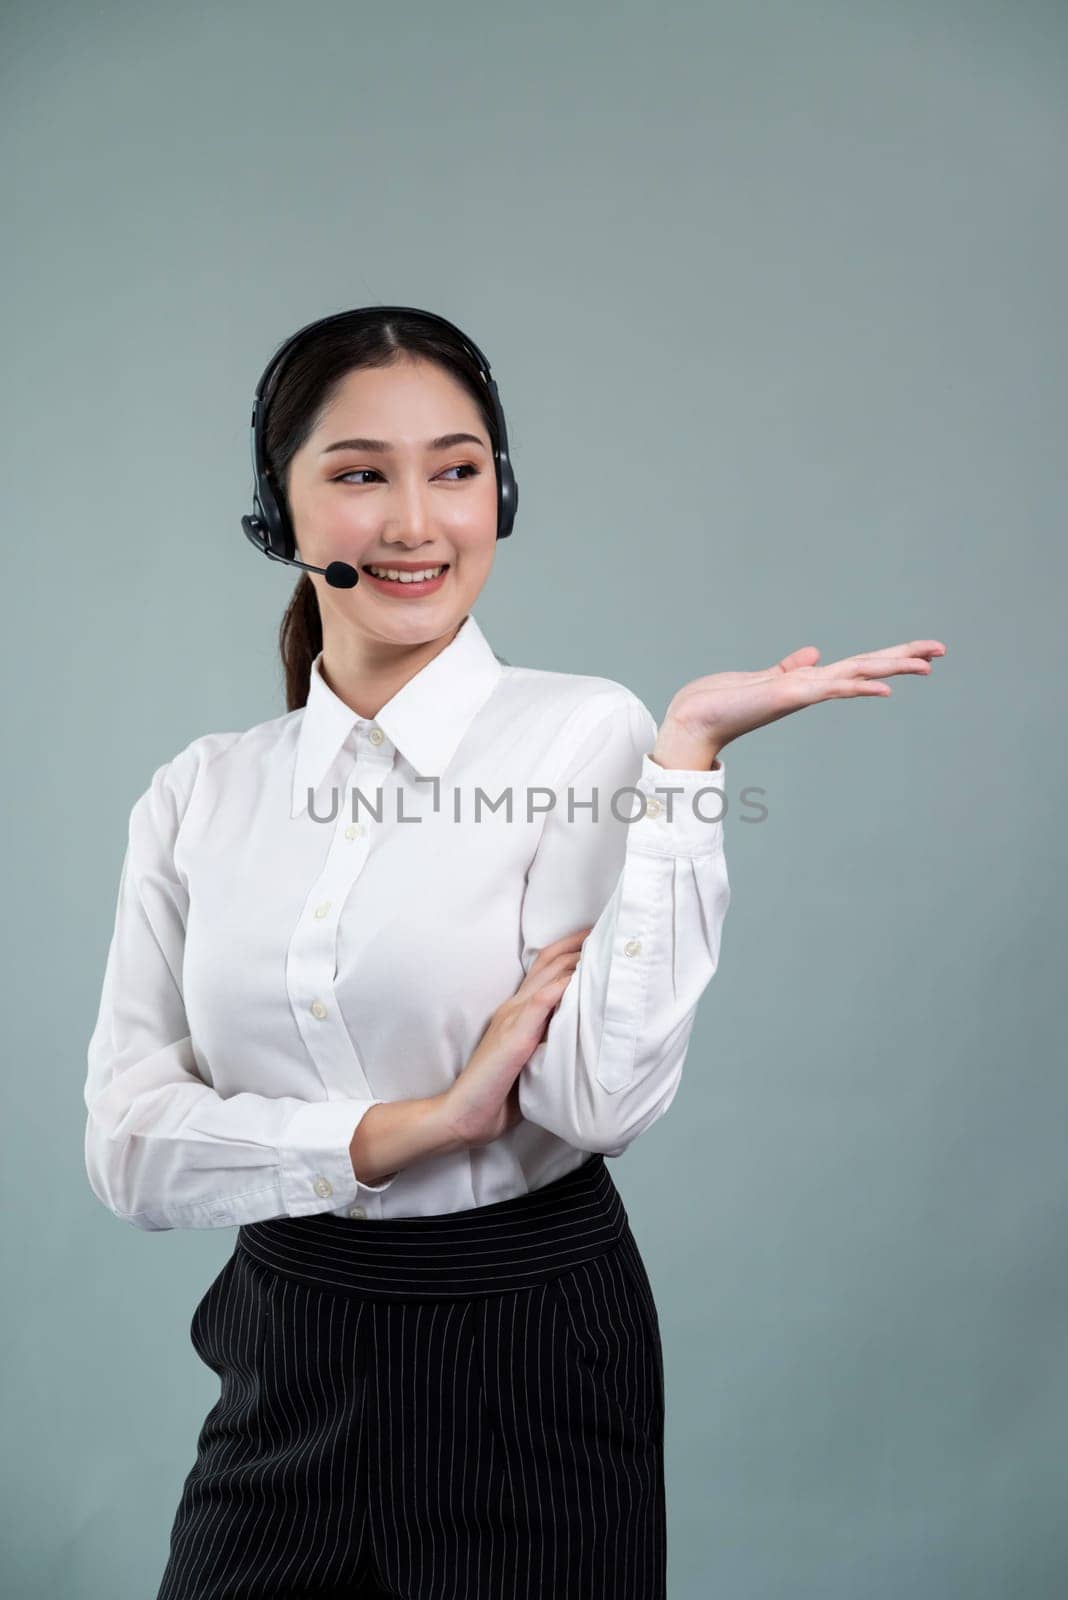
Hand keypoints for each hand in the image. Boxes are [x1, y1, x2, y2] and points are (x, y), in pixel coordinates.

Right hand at [437, 925, 593, 1148]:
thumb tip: (581, 1041)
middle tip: (608, 928)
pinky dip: (562, 985)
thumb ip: (548, 1045)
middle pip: (548, 961)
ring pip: (548, 974)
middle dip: (578, 942)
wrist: (464, 1115)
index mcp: (517, 1013)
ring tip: (603, 942)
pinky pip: (540, 1002)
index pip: (545, 970)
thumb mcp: (530, 1063)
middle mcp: (514, 1008)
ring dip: (576, 957)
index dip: (570, 951)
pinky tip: (580, 976)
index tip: (599, 940)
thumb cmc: (497, 1097)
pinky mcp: (514, 1036)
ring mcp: (512, 1019)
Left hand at [654, 639, 946, 766]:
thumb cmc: (721, 701)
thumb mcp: (761, 678)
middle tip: (942, 650)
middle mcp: (811, 688)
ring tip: (928, 663)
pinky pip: (831, 689)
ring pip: (858, 676)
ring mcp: (803, 693)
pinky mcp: (789, 696)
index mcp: (807, 683)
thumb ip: (789, 667)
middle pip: (867, 668)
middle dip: (903, 659)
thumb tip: (813, 654)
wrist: (693, 720)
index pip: (856, 666)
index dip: (887, 658)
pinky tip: (883, 690)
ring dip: (892, 669)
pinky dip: (857, 687)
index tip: (921, 652)